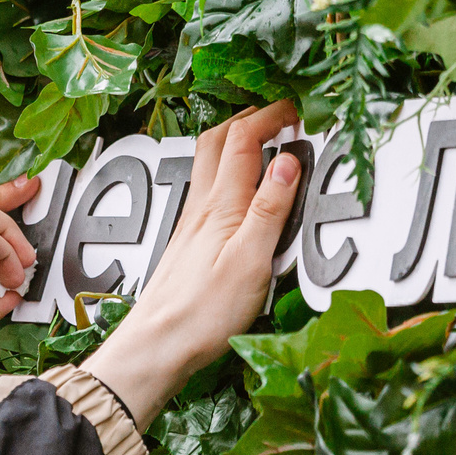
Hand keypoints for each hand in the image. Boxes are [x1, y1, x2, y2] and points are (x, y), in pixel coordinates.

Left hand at [82, 101, 300, 429]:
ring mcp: (191, 223)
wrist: (158, 346)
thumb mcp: (251, 260)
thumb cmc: (203, 313)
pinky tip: (237, 189)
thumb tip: (290, 161)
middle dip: (248, 117)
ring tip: (260, 139)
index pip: (243, 139)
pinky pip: (207, 191)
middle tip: (277, 114)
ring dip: (233, 141)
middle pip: (218, 140)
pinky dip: (226, 173)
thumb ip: (271, 208)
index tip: (296, 108)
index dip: (270, 115)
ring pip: (208, 163)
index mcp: (222, 206)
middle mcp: (202, 207)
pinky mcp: (188, 243)